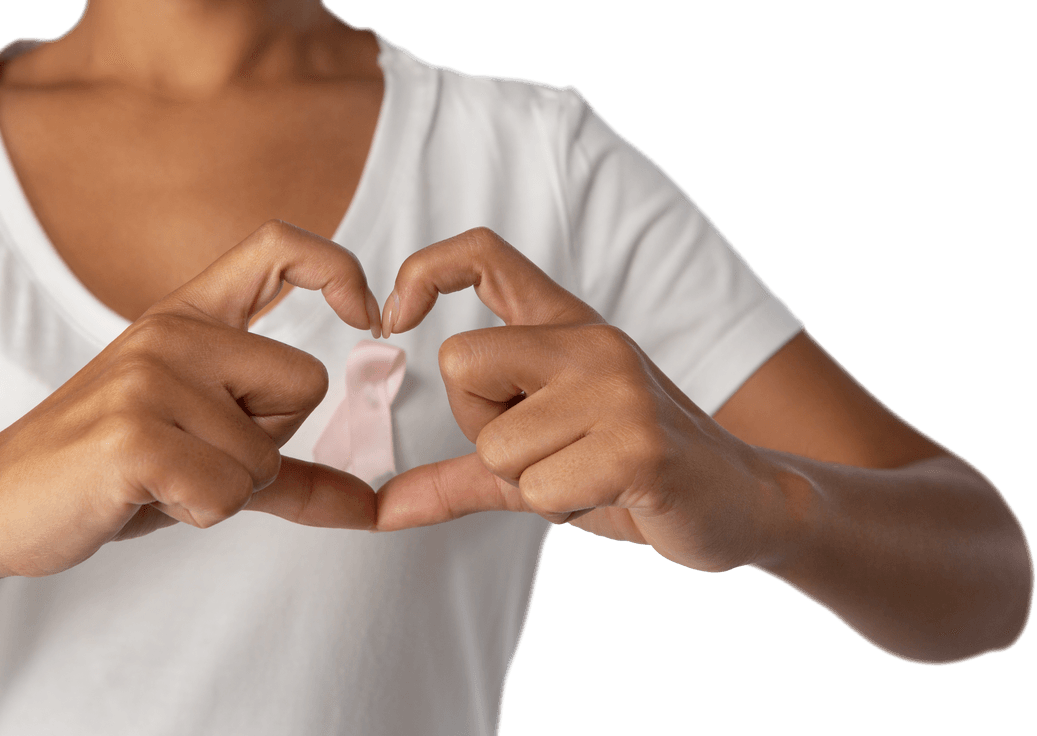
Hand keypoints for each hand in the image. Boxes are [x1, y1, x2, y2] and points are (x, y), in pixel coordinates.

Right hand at [0, 220, 382, 586]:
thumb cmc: (107, 469)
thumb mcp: (202, 451)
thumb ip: (291, 470)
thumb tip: (371, 504)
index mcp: (189, 317)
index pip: (278, 247)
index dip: (337, 269)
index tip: (366, 315)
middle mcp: (173, 332)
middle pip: (305, 385)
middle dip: (266, 445)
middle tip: (193, 453)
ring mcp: (151, 377)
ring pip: (268, 454)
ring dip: (227, 489)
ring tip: (162, 475)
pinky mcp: (134, 433)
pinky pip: (229, 493)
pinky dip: (201, 512)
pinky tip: (147, 494)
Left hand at [373, 227, 781, 572]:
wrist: (742, 501)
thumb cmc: (631, 473)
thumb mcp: (542, 459)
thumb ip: (460, 473)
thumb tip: (377, 508)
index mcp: (568, 326)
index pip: (483, 252)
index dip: (423, 271)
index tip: (394, 320)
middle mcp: (590, 340)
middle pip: (460, 364)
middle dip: (483, 428)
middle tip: (545, 449)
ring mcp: (617, 386)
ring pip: (497, 445)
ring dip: (532, 483)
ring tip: (590, 474)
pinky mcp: (638, 443)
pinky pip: (538, 489)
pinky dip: (562, 508)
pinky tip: (611, 492)